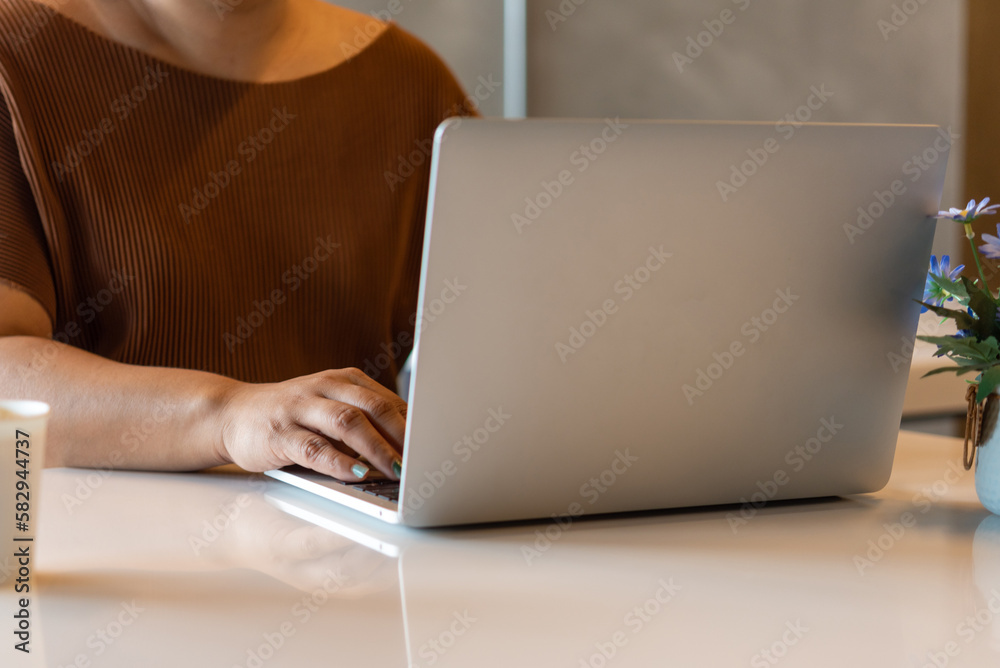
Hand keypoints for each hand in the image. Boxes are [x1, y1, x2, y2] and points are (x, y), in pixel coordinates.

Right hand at [218, 368, 405, 480]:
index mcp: (342, 380)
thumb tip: (410, 444)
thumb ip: (364, 418)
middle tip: (420, 461)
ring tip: (395, 470)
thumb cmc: (292, 416)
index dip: (413, 425)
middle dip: (401, 435)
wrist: (232, 415)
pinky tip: (357, 474)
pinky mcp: (280, 434)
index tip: (434, 447)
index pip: (387, 399)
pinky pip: (314, 448)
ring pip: (347, 423)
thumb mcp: (330, 406)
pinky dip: (339, 462)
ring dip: (376, 449)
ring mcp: (300, 409)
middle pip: (372, 407)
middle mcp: (323, 388)